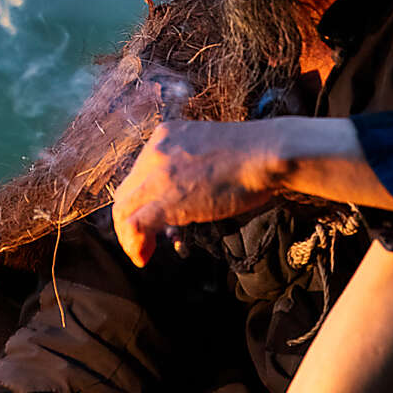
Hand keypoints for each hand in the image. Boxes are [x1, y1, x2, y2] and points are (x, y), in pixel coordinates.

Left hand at [111, 120, 281, 267]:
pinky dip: (134, 244)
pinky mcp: (167, 198)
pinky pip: (135, 225)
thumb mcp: (210, 150)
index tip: (150, 222)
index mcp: (166, 135)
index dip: (139, 202)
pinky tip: (144, 256)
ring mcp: (159, 174)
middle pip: (125, 193)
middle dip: (128, 222)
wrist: (269, 153)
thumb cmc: (254, 154)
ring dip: (128, 237)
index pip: (138, 174)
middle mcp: (156, 151)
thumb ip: (190, 166)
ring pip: (124, 210)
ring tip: (142, 253)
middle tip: (142, 243)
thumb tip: (186, 192)